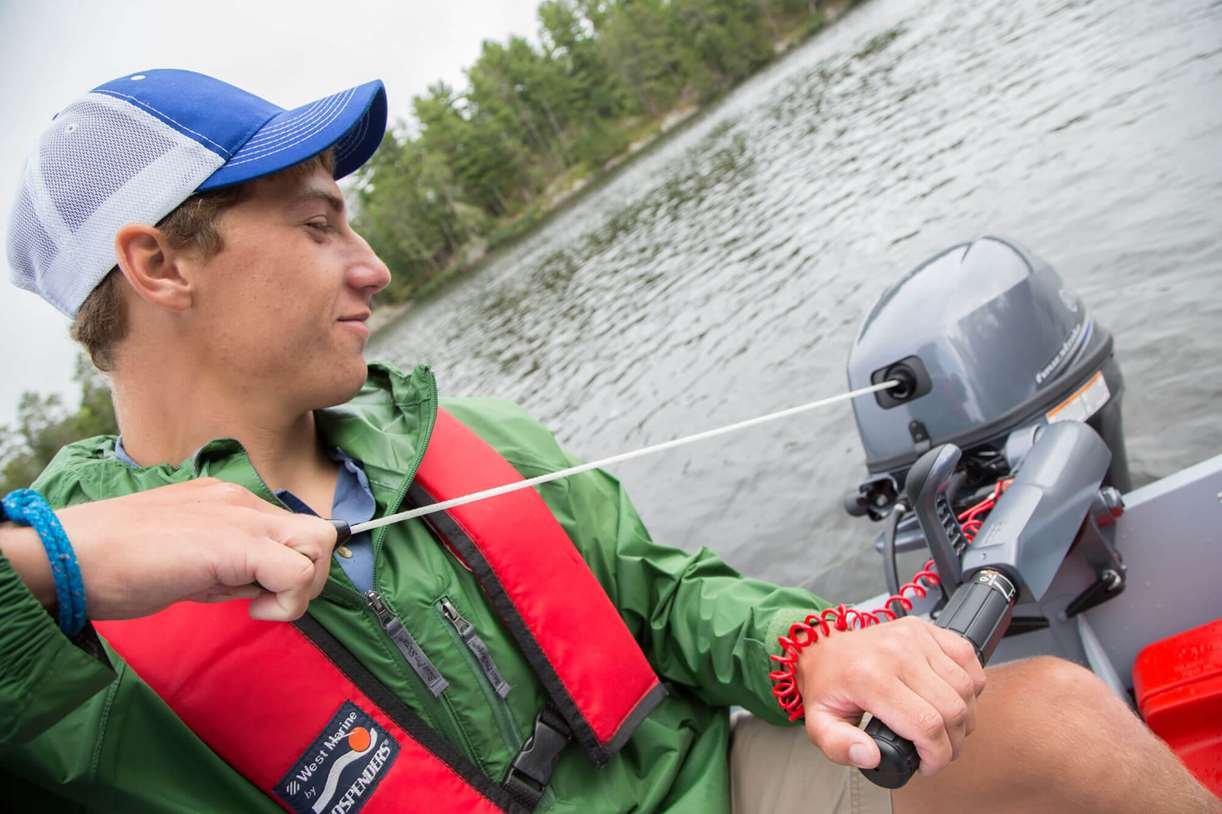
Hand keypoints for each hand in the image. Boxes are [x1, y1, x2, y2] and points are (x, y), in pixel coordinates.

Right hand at [4, 479, 338, 622]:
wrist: (71, 556)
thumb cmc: (115, 564)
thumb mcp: (188, 560)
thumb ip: (230, 566)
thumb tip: (263, 588)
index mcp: (230, 502)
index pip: (294, 528)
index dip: (293, 567)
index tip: (262, 596)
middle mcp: (242, 501)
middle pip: (320, 531)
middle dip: (310, 577)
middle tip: (269, 604)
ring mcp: (241, 518)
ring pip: (320, 542)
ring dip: (303, 585)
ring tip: (258, 605)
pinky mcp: (236, 544)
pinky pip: (297, 570)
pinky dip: (288, 600)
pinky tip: (252, 611)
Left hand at [795, 615, 985, 776]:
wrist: (823, 648)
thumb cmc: (827, 686)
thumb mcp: (818, 724)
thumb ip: (839, 747)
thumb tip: (871, 756)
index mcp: (869, 677)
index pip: (926, 725)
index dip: (937, 755)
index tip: (927, 764)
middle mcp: (896, 653)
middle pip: (952, 710)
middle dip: (952, 743)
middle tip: (937, 751)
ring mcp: (914, 637)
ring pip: (965, 687)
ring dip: (964, 717)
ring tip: (945, 729)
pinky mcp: (925, 628)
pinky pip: (967, 657)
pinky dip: (970, 684)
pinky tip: (952, 697)